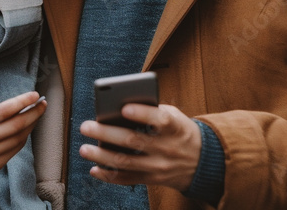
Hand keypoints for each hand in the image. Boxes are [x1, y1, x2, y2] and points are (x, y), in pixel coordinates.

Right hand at [0, 91, 46, 180]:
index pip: (2, 111)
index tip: (35, 95)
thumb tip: (18, 106)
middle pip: (15, 125)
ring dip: (31, 124)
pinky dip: (23, 137)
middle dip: (33, 113)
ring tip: (37, 114)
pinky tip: (27, 128)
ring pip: (19, 138)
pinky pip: (15, 149)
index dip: (21, 102)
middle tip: (43, 104)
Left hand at [78, 103, 201, 191]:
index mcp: (175, 127)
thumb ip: (152, 110)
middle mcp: (167, 148)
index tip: (124, 108)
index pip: (160, 120)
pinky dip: (109, 176)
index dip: (142, 114)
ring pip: (126, 162)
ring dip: (101, 156)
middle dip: (107, 134)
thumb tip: (117, 107)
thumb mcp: (175, 116)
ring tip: (84, 149)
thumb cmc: (179, 131)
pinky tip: (94, 169)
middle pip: (134, 141)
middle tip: (86, 126)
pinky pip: (128, 179)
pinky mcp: (152, 179)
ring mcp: (159, 166)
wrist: (202, 161)